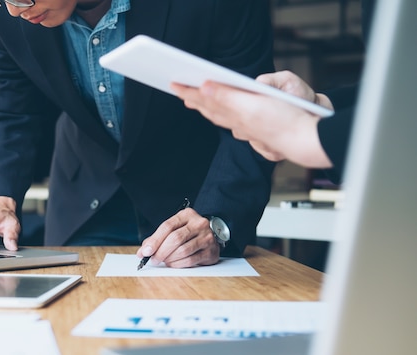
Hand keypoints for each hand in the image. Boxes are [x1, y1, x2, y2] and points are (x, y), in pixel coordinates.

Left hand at [136, 208, 219, 267]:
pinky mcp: (211, 251)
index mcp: (187, 215)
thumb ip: (158, 238)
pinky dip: (178, 264)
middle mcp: (198, 224)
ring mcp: (207, 237)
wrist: (212, 236)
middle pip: (175, 238)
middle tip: (154, 259)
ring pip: (183, 250)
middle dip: (161, 251)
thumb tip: (143, 251)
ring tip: (165, 261)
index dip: (154, 240)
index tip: (146, 251)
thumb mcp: (174, 229)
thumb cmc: (189, 233)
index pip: (167, 226)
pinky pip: (190, 260)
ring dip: (169, 259)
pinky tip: (174, 264)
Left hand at [171, 71, 333, 168]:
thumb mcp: (253, 105)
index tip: (174, 85)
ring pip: (221, 116)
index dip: (189, 93)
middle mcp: (238, 123)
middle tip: (179, 90)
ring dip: (207, 107)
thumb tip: (203, 88)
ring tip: (195, 101)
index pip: (206, 102)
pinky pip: (234, 121)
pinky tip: (225, 115)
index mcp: (233, 115)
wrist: (308, 141)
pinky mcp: (260, 130)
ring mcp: (249, 128)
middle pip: (210, 110)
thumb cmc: (284, 122)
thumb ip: (226, 97)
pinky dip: (225, 114)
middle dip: (194, 100)